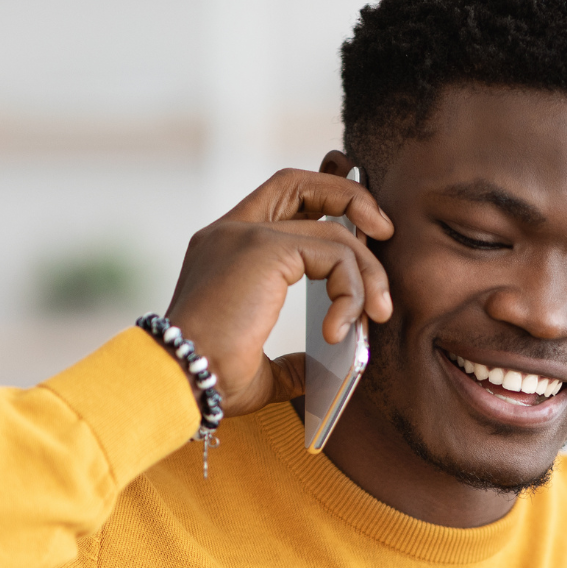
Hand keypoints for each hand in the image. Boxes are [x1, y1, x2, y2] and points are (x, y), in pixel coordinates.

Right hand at [163, 159, 393, 416]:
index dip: (325, 199)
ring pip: (332, 231)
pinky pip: (334, 256)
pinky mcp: (263, 249)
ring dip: (368, 273)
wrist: (180, 383)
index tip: (365, 227)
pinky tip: (339, 332)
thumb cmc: (209, 383)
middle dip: (351, 198)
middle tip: (386, 233)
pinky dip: (351, 292)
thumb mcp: (259, 369)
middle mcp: (230, 232)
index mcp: (224, 250)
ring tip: (377, 315)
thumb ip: (292, 362)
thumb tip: (323, 368)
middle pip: (299, 184)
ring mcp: (245, 235)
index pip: (279, 199)